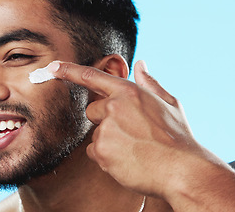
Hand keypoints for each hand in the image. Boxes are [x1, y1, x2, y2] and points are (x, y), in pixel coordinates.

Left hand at [48, 60, 234, 210]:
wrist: (182, 170)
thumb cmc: (178, 138)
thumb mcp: (168, 104)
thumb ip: (150, 83)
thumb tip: (141, 64)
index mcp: (129, 92)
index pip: (92, 76)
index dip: (69, 70)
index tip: (52, 66)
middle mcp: (114, 107)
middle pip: (92, 111)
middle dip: (105, 121)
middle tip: (130, 134)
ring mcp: (106, 130)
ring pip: (95, 134)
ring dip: (109, 141)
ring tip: (134, 149)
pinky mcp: (102, 151)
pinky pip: (95, 153)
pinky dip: (108, 158)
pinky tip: (128, 161)